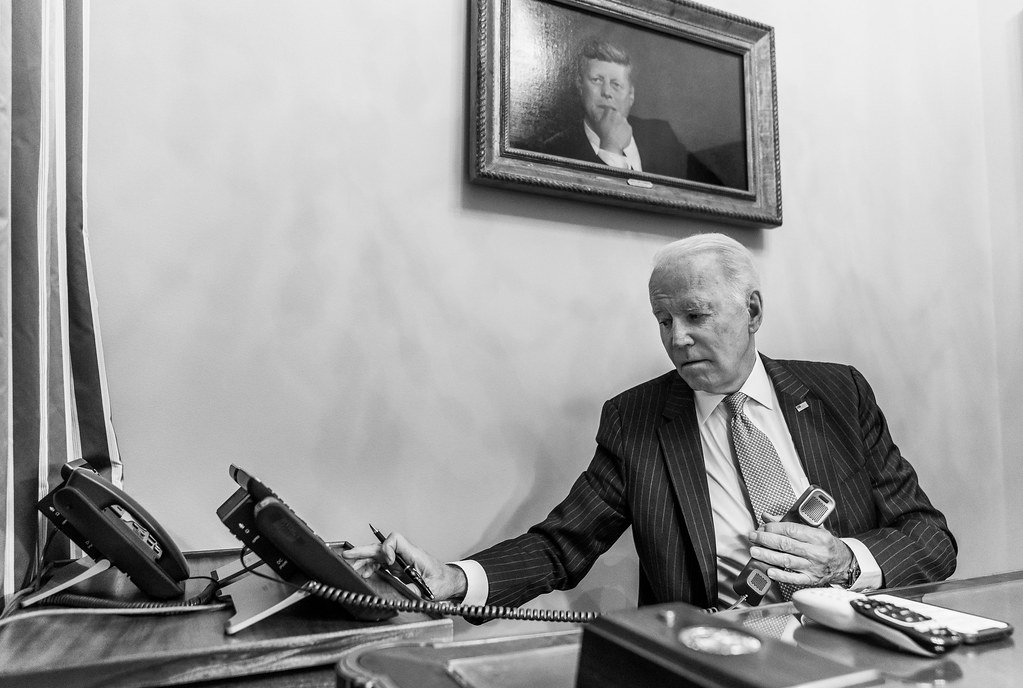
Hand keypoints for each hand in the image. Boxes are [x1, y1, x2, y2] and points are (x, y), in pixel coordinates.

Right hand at [341, 530, 467, 600]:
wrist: (449, 580)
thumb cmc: (442, 581)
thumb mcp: (431, 589)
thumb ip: (414, 591)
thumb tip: (399, 595)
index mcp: (414, 554)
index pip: (397, 540)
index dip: (387, 548)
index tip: (387, 562)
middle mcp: (405, 554)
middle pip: (381, 546)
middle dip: (364, 550)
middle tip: (348, 555)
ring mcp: (400, 560)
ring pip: (378, 554)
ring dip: (363, 560)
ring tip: (351, 567)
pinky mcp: (397, 567)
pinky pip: (380, 563)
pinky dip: (370, 567)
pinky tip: (363, 573)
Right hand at [592, 106, 631, 154]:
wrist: (612, 145)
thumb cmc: (604, 135)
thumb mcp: (598, 123)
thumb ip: (598, 115)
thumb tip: (596, 110)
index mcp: (610, 112)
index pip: (610, 111)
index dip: (609, 116)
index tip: (608, 120)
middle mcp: (619, 115)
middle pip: (617, 116)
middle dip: (615, 121)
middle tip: (611, 128)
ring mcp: (625, 121)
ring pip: (622, 122)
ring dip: (619, 127)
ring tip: (615, 134)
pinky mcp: (629, 128)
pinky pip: (627, 129)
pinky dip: (624, 132)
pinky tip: (619, 136)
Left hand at [747, 514, 853, 585]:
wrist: (845, 563)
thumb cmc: (826, 544)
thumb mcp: (814, 529)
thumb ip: (790, 522)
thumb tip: (767, 517)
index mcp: (818, 536)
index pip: (791, 530)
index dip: (774, 528)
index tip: (763, 527)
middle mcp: (816, 552)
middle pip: (786, 545)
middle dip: (766, 540)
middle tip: (754, 537)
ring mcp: (813, 567)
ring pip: (786, 560)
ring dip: (768, 556)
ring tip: (755, 551)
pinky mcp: (811, 579)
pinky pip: (793, 578)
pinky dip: (780, 575)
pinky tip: (769, 570)